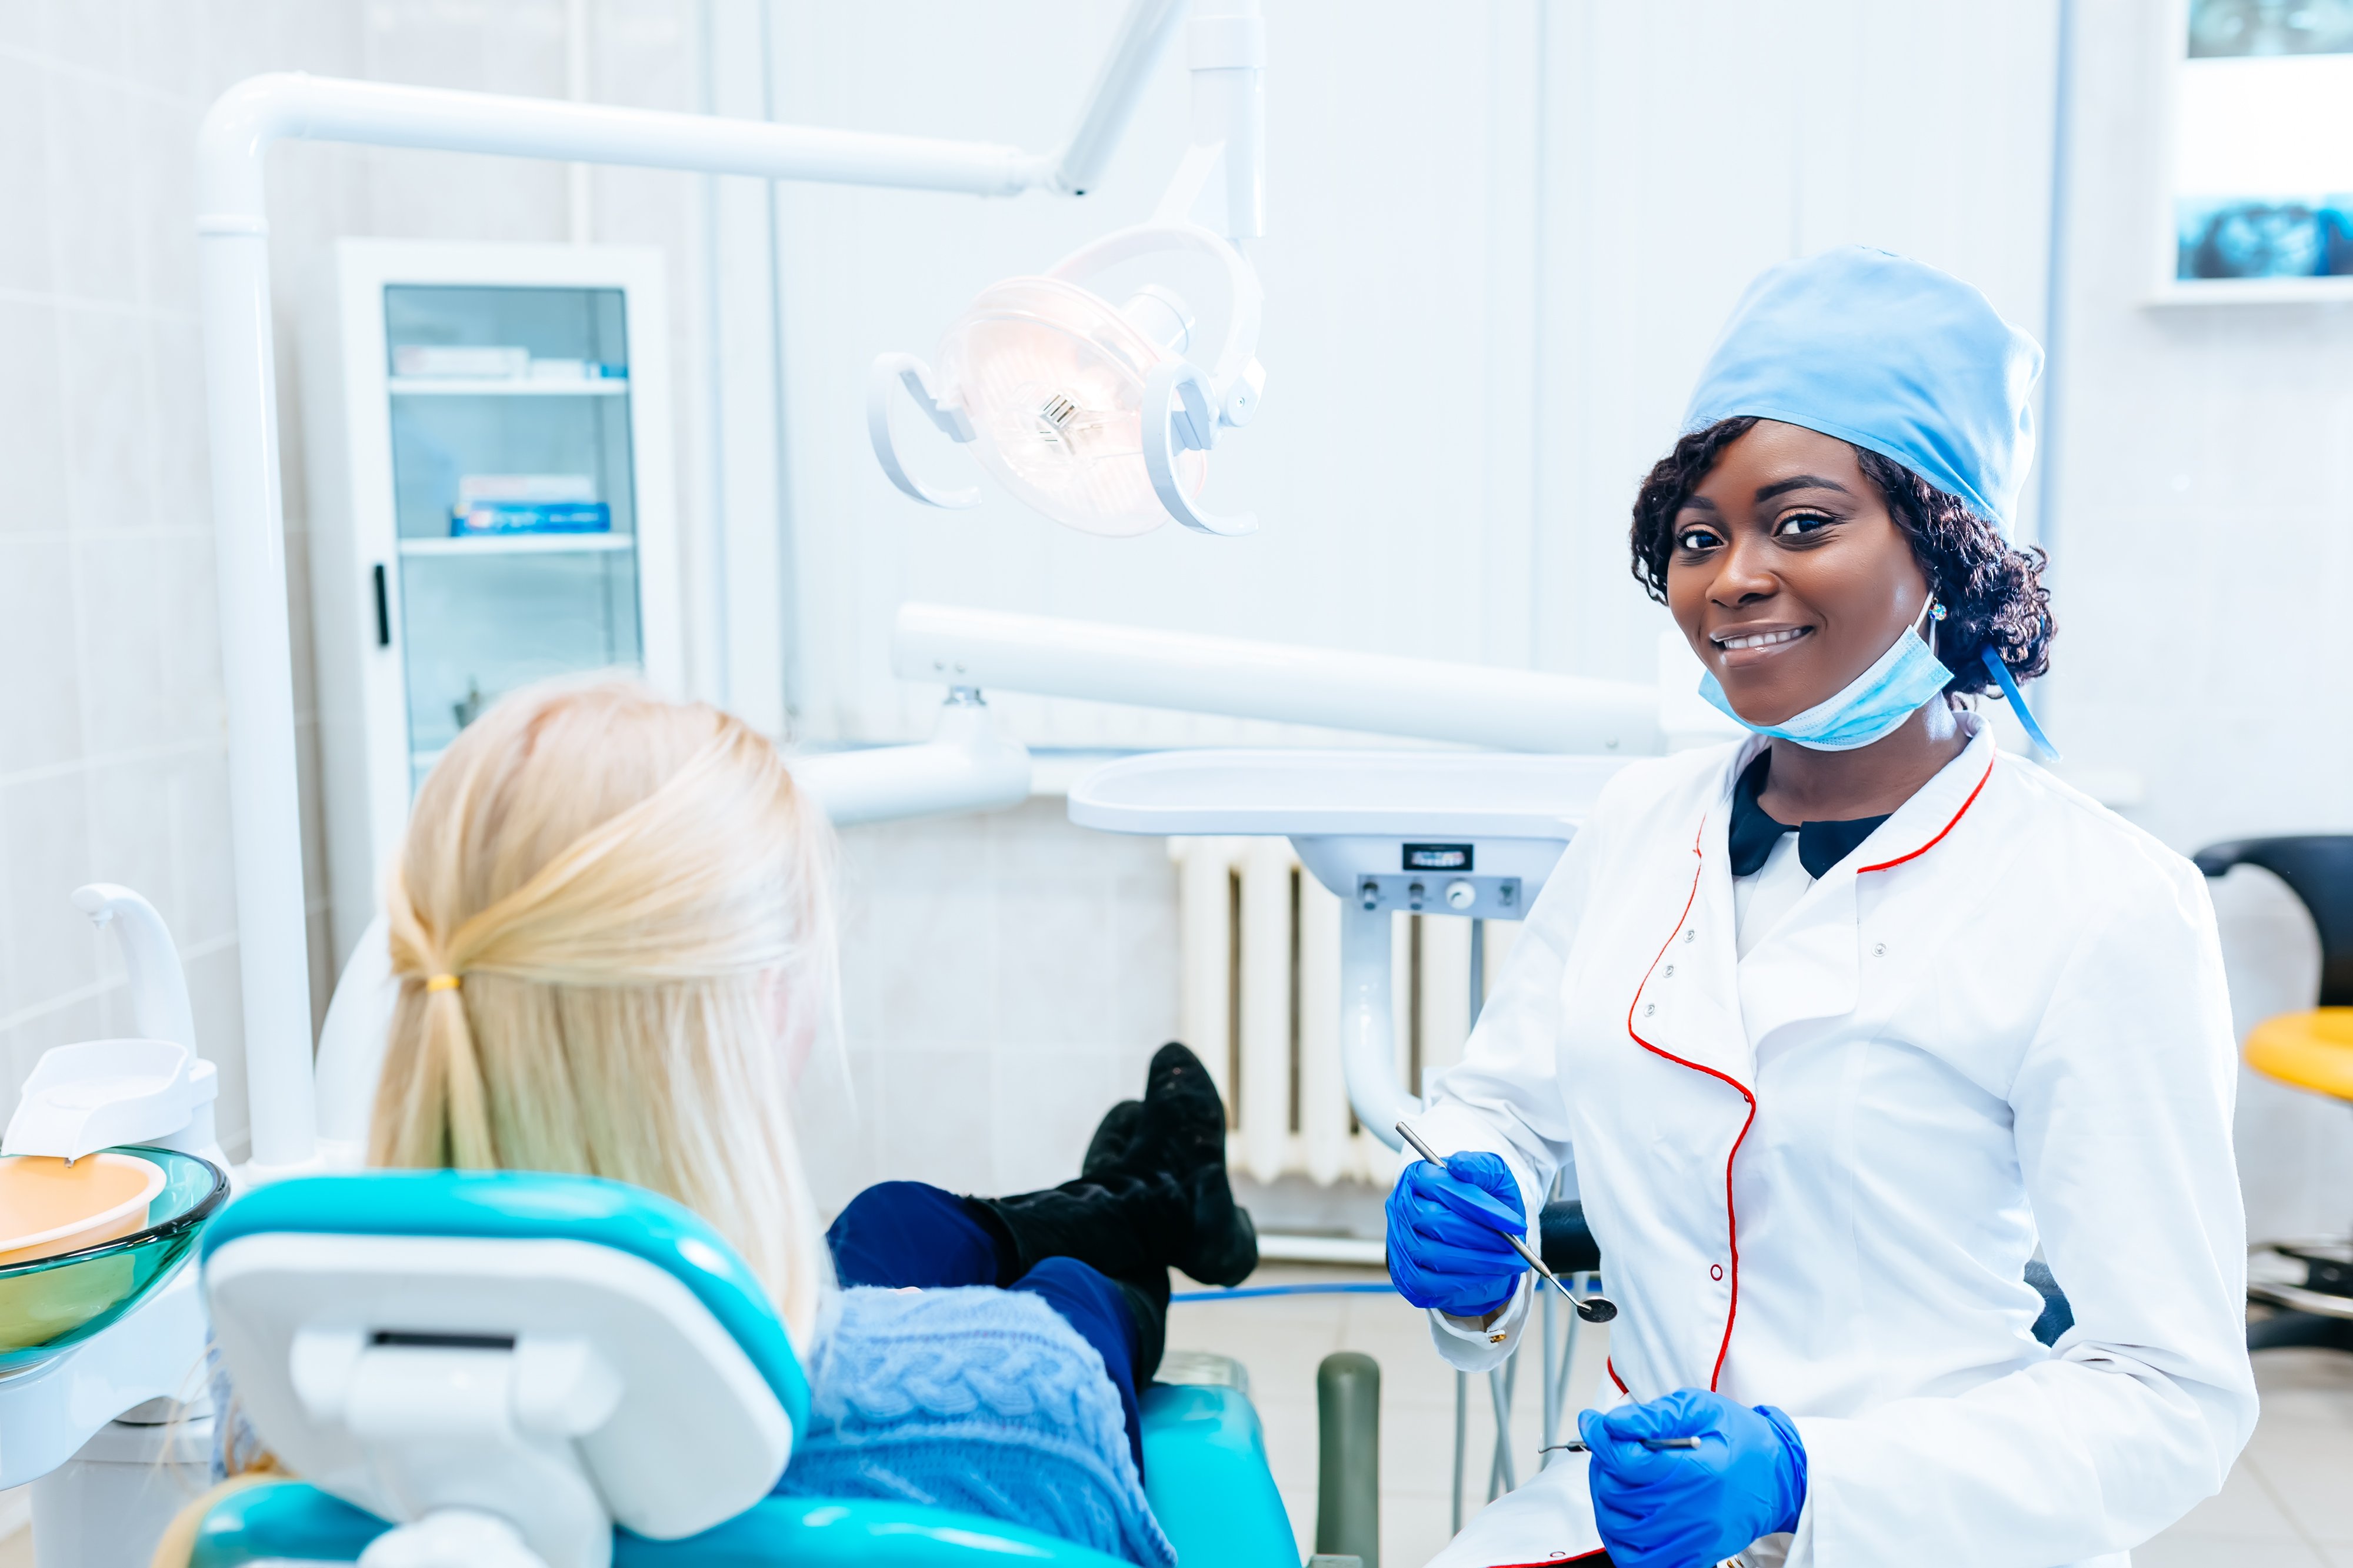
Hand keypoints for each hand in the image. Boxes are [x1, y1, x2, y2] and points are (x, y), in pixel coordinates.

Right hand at [1384, 1150, 1528, 1316]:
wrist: (1477, 1234)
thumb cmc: (1484, 1202)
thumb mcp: (1492, 1179)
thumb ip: (1481, 1167)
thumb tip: (1461, 1166)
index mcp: (1419, 1176)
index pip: (1442, 1186)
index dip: (1480, 1206)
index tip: (1516, 1223)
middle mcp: (1401, 1207)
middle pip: (1435, 1221)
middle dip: (1481, 1236)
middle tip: (1514, 1246)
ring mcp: (1399, 1242)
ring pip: (1433, 1254)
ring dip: (1478, 1261)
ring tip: (1509, 1262)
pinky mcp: (1405, 1274)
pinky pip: (1429, 1283)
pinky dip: (1463, 1281)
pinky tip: (1487, 1275)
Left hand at [1579, 1389, 1805, 1567]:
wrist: (1781, 1478)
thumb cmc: (1742, 1439)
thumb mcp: (1702, 1409)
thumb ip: (1655, 1415)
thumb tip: (1611, 1423)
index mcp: (1698, 1471)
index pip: (1626, 1462)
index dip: (1601, 1438)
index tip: (1594, 1423)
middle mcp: (1694, 1512)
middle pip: (1617, 1495)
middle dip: (1603, 1466)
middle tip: (1613, 1448)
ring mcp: (1693, 1539)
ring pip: (1620, 1530)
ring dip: (1607, 1501)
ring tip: (1620, 1478)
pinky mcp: (1694, 1556)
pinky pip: (1640, 1561)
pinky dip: (1621, 1541)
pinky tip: (1627, 1513)